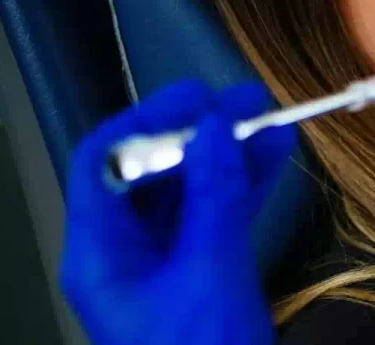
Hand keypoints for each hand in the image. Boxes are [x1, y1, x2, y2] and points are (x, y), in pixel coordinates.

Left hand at [60, 80, 296, 344]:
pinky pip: (215, 219)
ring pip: (190, 193)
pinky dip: (244, 189)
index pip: (104, 162)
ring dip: (230, 158)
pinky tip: (274, 161)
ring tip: (274, 123)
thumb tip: (215, 129)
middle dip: (200, 135)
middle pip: (151, 174)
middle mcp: (123, 254)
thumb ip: (212, 196)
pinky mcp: (197, 277)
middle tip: (247, 103)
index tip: (197, 97)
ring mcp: (162, 266)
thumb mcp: (209, 271)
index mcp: (100, 253)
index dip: (148, 120)